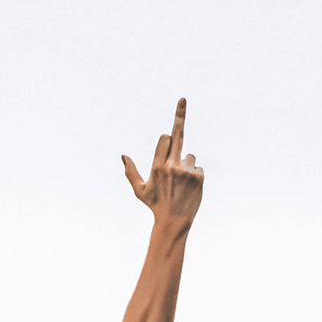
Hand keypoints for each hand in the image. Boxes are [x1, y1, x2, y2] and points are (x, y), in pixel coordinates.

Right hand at [122, 98, 203, 231]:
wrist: (174, 222)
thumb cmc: (155, 205)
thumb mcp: (140, 190)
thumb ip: (130, 171)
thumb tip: (123, 154)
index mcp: (156, 166)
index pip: (164, 139)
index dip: (166, 140)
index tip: (168, 133)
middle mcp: (171, 166)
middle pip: (177, 134)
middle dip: (179, 115)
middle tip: (182, 99)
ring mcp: (186, 171)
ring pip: (189, 156)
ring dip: (186, 165)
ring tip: (181, 184)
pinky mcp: (198, 177)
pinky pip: (197, 167)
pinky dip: (194, 175)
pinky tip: (189, 188)